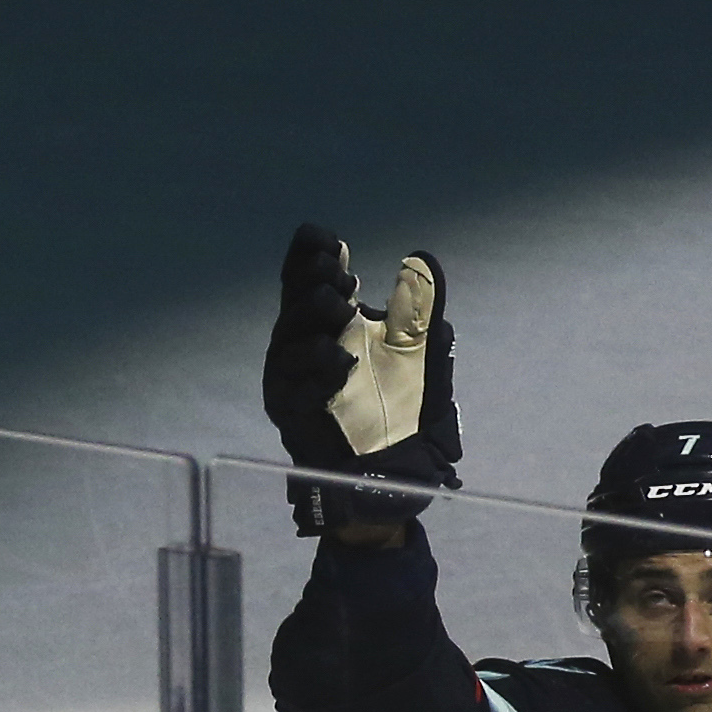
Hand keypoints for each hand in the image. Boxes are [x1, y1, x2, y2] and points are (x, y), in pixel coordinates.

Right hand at [259, 219, 459, 536]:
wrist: (393, 471)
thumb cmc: (400, 409)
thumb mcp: (417, 352)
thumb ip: (417, 308)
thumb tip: (422, 261)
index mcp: (325, 321)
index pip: (305, 276)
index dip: (311, 253)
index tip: (331, 240)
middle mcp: (300, 343)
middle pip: (294, 299)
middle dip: (317, 281)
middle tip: (346, 278)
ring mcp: (290, 377)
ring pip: (289, 336)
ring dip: (316, 317)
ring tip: (346, 309)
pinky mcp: (290, 411)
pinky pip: (295, 385)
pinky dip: (319, 369)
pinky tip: (343, 362)